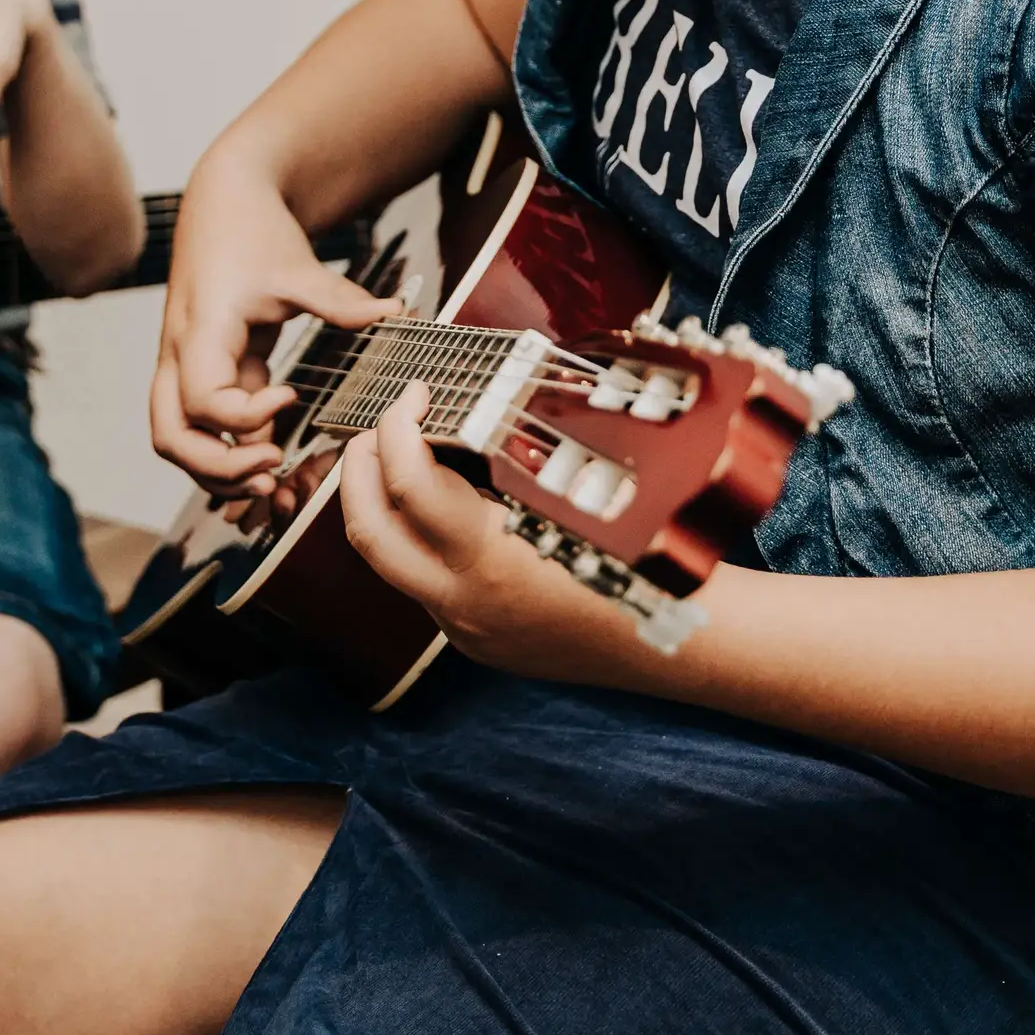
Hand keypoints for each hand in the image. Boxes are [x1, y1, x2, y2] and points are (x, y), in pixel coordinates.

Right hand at [151, 159, 397, 500]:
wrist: (224, 199)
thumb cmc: (251, 229)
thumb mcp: (297, 265)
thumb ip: (340, 300)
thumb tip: (394, 312)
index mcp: (200, 331)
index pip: (203, 402)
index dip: (245, 418)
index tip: (291, 398)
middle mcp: (179, 355)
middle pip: (171, 437)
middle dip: (218, 468)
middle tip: (273, 473)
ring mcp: (186, 365)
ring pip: (179, 437)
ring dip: (219, 468)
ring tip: (272, 481)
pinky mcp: (206, 368)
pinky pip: (205, 423)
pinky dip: (232, 446)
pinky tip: (275, 456)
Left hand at [339, 384, 635, 686]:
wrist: (678, 640)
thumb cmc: (646, 555)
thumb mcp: (586, 492)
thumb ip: (522, 459)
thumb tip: (480, 404)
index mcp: (493, 556)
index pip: (408, 484)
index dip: (398, 426)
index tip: (413, 393)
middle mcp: (465, 599)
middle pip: (366, 531)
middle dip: (356, 469)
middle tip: (376, 426)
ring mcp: (465, 626)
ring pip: (390, 562)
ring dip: (383, 504)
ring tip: (402, 459)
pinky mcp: (475, 641)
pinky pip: (427, 584)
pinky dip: (424, 538)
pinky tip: (453, 509)